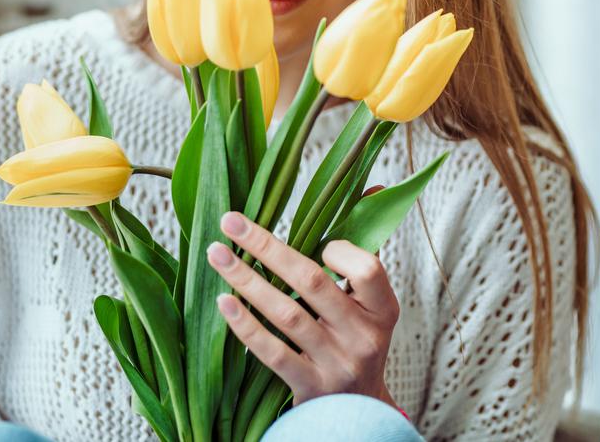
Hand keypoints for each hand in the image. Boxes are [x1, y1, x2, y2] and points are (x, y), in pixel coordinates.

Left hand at [206, 209, 399, 406]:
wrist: (357, 413)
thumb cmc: (358, 339)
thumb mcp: (372, 301)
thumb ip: (365, 247)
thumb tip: (375, 186)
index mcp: (382, 309)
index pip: (367, 269)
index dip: (339, 251)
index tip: (317, 243)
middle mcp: (362, 336)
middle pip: (312, 283)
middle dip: (267, 247)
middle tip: (230, 220)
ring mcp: (335, 364)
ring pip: (286, 314)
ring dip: (247, 280)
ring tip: (216, 254)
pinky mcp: (308, 387)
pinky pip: (272, 352)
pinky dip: (245, 326)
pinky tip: (222, 302)